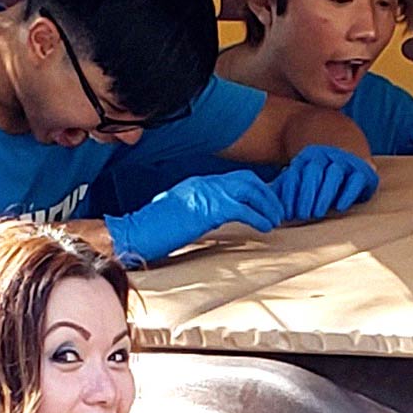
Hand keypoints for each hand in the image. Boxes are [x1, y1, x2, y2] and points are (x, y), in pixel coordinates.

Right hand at [102, 169, 283, 264]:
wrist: (134, 234)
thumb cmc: (152, 232)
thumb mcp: (180, 216)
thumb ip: (199, 212)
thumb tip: (216, 219)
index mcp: (197, 184)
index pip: (234, 178)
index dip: (256, 190)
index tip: (267, 203)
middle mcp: (203, 183)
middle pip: (247, 179)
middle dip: (267, 195)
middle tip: (278, 211)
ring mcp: (204, 194)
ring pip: (249, 190)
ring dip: (267, 205)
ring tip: (275, 220)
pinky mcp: (206, 210)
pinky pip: (242, 208)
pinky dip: (258, 217)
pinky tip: (264, 228)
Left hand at [273, 144, 378, 220]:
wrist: (352, 164)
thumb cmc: (320, 180)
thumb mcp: (300, 182)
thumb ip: (283, 190)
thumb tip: (265, 205)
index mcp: (307, 158)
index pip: (295, 174)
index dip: (290, 195)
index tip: (287, 214)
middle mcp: (326, 156)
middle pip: (314, 172)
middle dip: (306, 195)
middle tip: (303, 215)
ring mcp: (345, 162)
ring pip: (334, 174)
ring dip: (324, 195)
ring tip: (317, 214)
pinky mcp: (363, 171)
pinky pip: (356, 180)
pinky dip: (348, 193)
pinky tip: (340, 207)